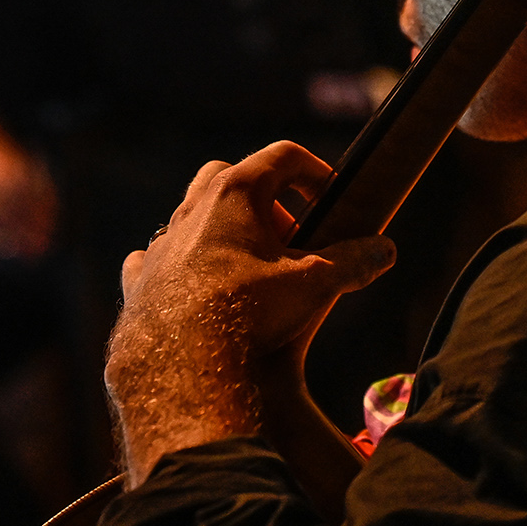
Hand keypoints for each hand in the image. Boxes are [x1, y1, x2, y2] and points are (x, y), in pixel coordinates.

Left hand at [106, 142, 394, 480]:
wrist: (180, 369)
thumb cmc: (247, 315)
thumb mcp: (313, 285)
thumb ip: (353, 261)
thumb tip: (384, 250)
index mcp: (234, 193)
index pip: (282, 156)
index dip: (314, 171)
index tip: (333, 198)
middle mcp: (191, 209)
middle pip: (231, 176)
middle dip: (266, 199)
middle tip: (291, 236)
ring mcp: (162, 244)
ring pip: (192, 214)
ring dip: (224, 230)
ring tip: (252, 267)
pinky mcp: (142, 280)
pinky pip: (156, 256)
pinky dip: (180, 263)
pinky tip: (195, 288)